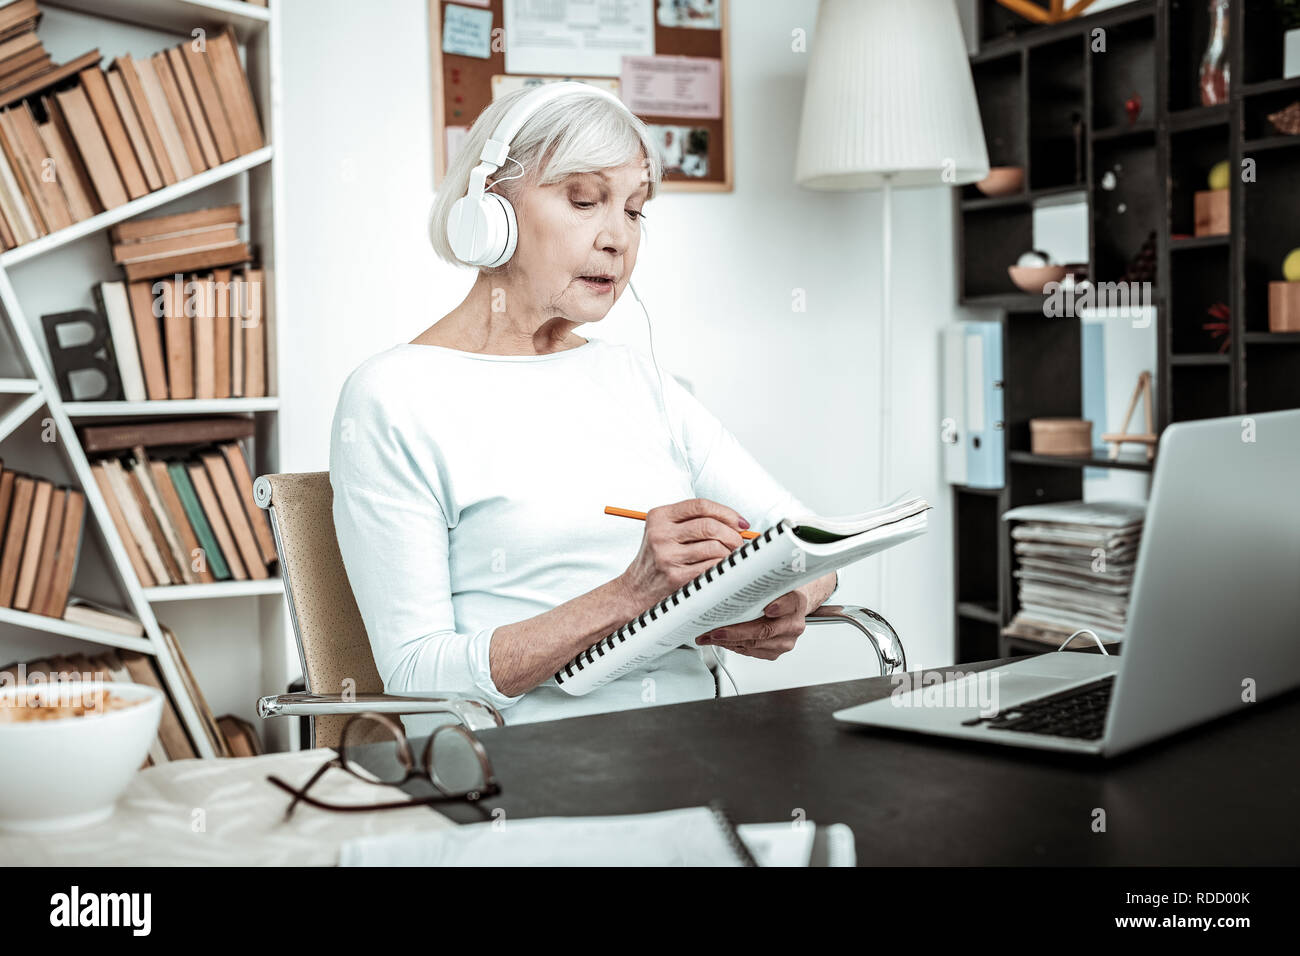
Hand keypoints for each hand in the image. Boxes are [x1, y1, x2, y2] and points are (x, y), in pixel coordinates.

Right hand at [619, 497, 748, 608]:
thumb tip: (734, 522)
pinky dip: (722, 565)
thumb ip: (692, 521)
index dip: (726, 512)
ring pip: (713, 547)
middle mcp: (660, 534)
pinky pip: (710, 566)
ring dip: (729, 552)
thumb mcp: (664, 531)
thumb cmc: (657, 558)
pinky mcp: (675, 576)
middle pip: (709, 526)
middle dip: (732, 534)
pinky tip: (722, 566)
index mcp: (659, 516)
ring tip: (731, 555)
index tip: (739, 522)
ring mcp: (667, 556)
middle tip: (739, 541)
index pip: (700, 505)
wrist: (636, 589)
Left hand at [695, 587, 808, 659]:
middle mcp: (793, 623)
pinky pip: (752, 652)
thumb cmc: (777, 592)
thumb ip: (756, 578)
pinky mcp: (776, 652)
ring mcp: (786, 640)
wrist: (790, 607)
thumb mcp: (771, 580)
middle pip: (765, 630)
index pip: (790, 602)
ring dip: (728, 641)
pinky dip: (733, 646)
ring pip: (755, 644)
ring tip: (708, 636)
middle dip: (735, 632)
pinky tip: (721, 640)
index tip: (768, 609)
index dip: (779, 607)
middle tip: (715, 630)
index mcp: (796, 601)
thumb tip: (728, 572)